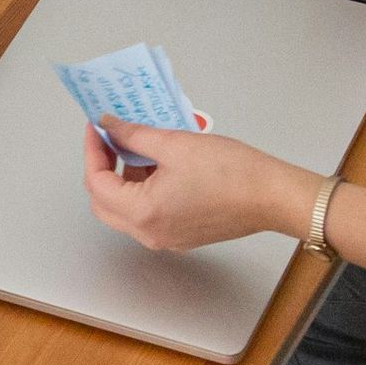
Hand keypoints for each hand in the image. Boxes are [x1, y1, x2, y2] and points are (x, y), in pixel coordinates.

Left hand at [83, 117, 310, 252]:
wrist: (272, 196)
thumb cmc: (230, 172)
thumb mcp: (175, 144)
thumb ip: (134, 135)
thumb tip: (108, 126)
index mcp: (143, 213)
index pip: (97, 183)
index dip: (93, 151)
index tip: (96, 127)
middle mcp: (149, 234)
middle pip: (105, 203)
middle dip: (102, 168)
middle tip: (109, 138)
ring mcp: (166, 238)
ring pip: (126, 210)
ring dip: (124, 179)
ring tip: (137, 146)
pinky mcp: (182, 236)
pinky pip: (149, 214)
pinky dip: (143, 190)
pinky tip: (157, 165)